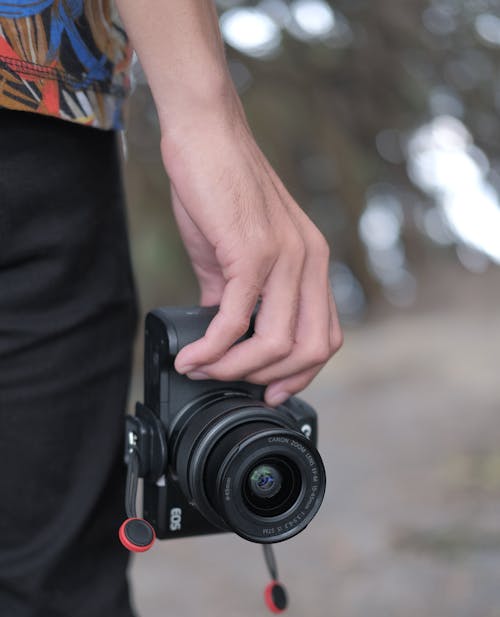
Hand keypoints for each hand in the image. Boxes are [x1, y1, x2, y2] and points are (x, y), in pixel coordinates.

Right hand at [162, 99, 342, 405]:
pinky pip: (234, 319)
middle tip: (232, 383)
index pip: (327, 336)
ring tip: (201, 368)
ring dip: (234, 368)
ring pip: (275, 344)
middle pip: (310, 349)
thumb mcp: (236, 252)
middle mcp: (310, 263)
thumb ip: (235, 296)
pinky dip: (211, 349)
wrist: (206, 137)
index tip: (270, 391)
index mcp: (313, 264)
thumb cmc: (221, 190)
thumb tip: (221, 335)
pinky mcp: (251, 252)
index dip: (302, 373)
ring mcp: (285, 258)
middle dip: (270, 379)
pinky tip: (191, 355)